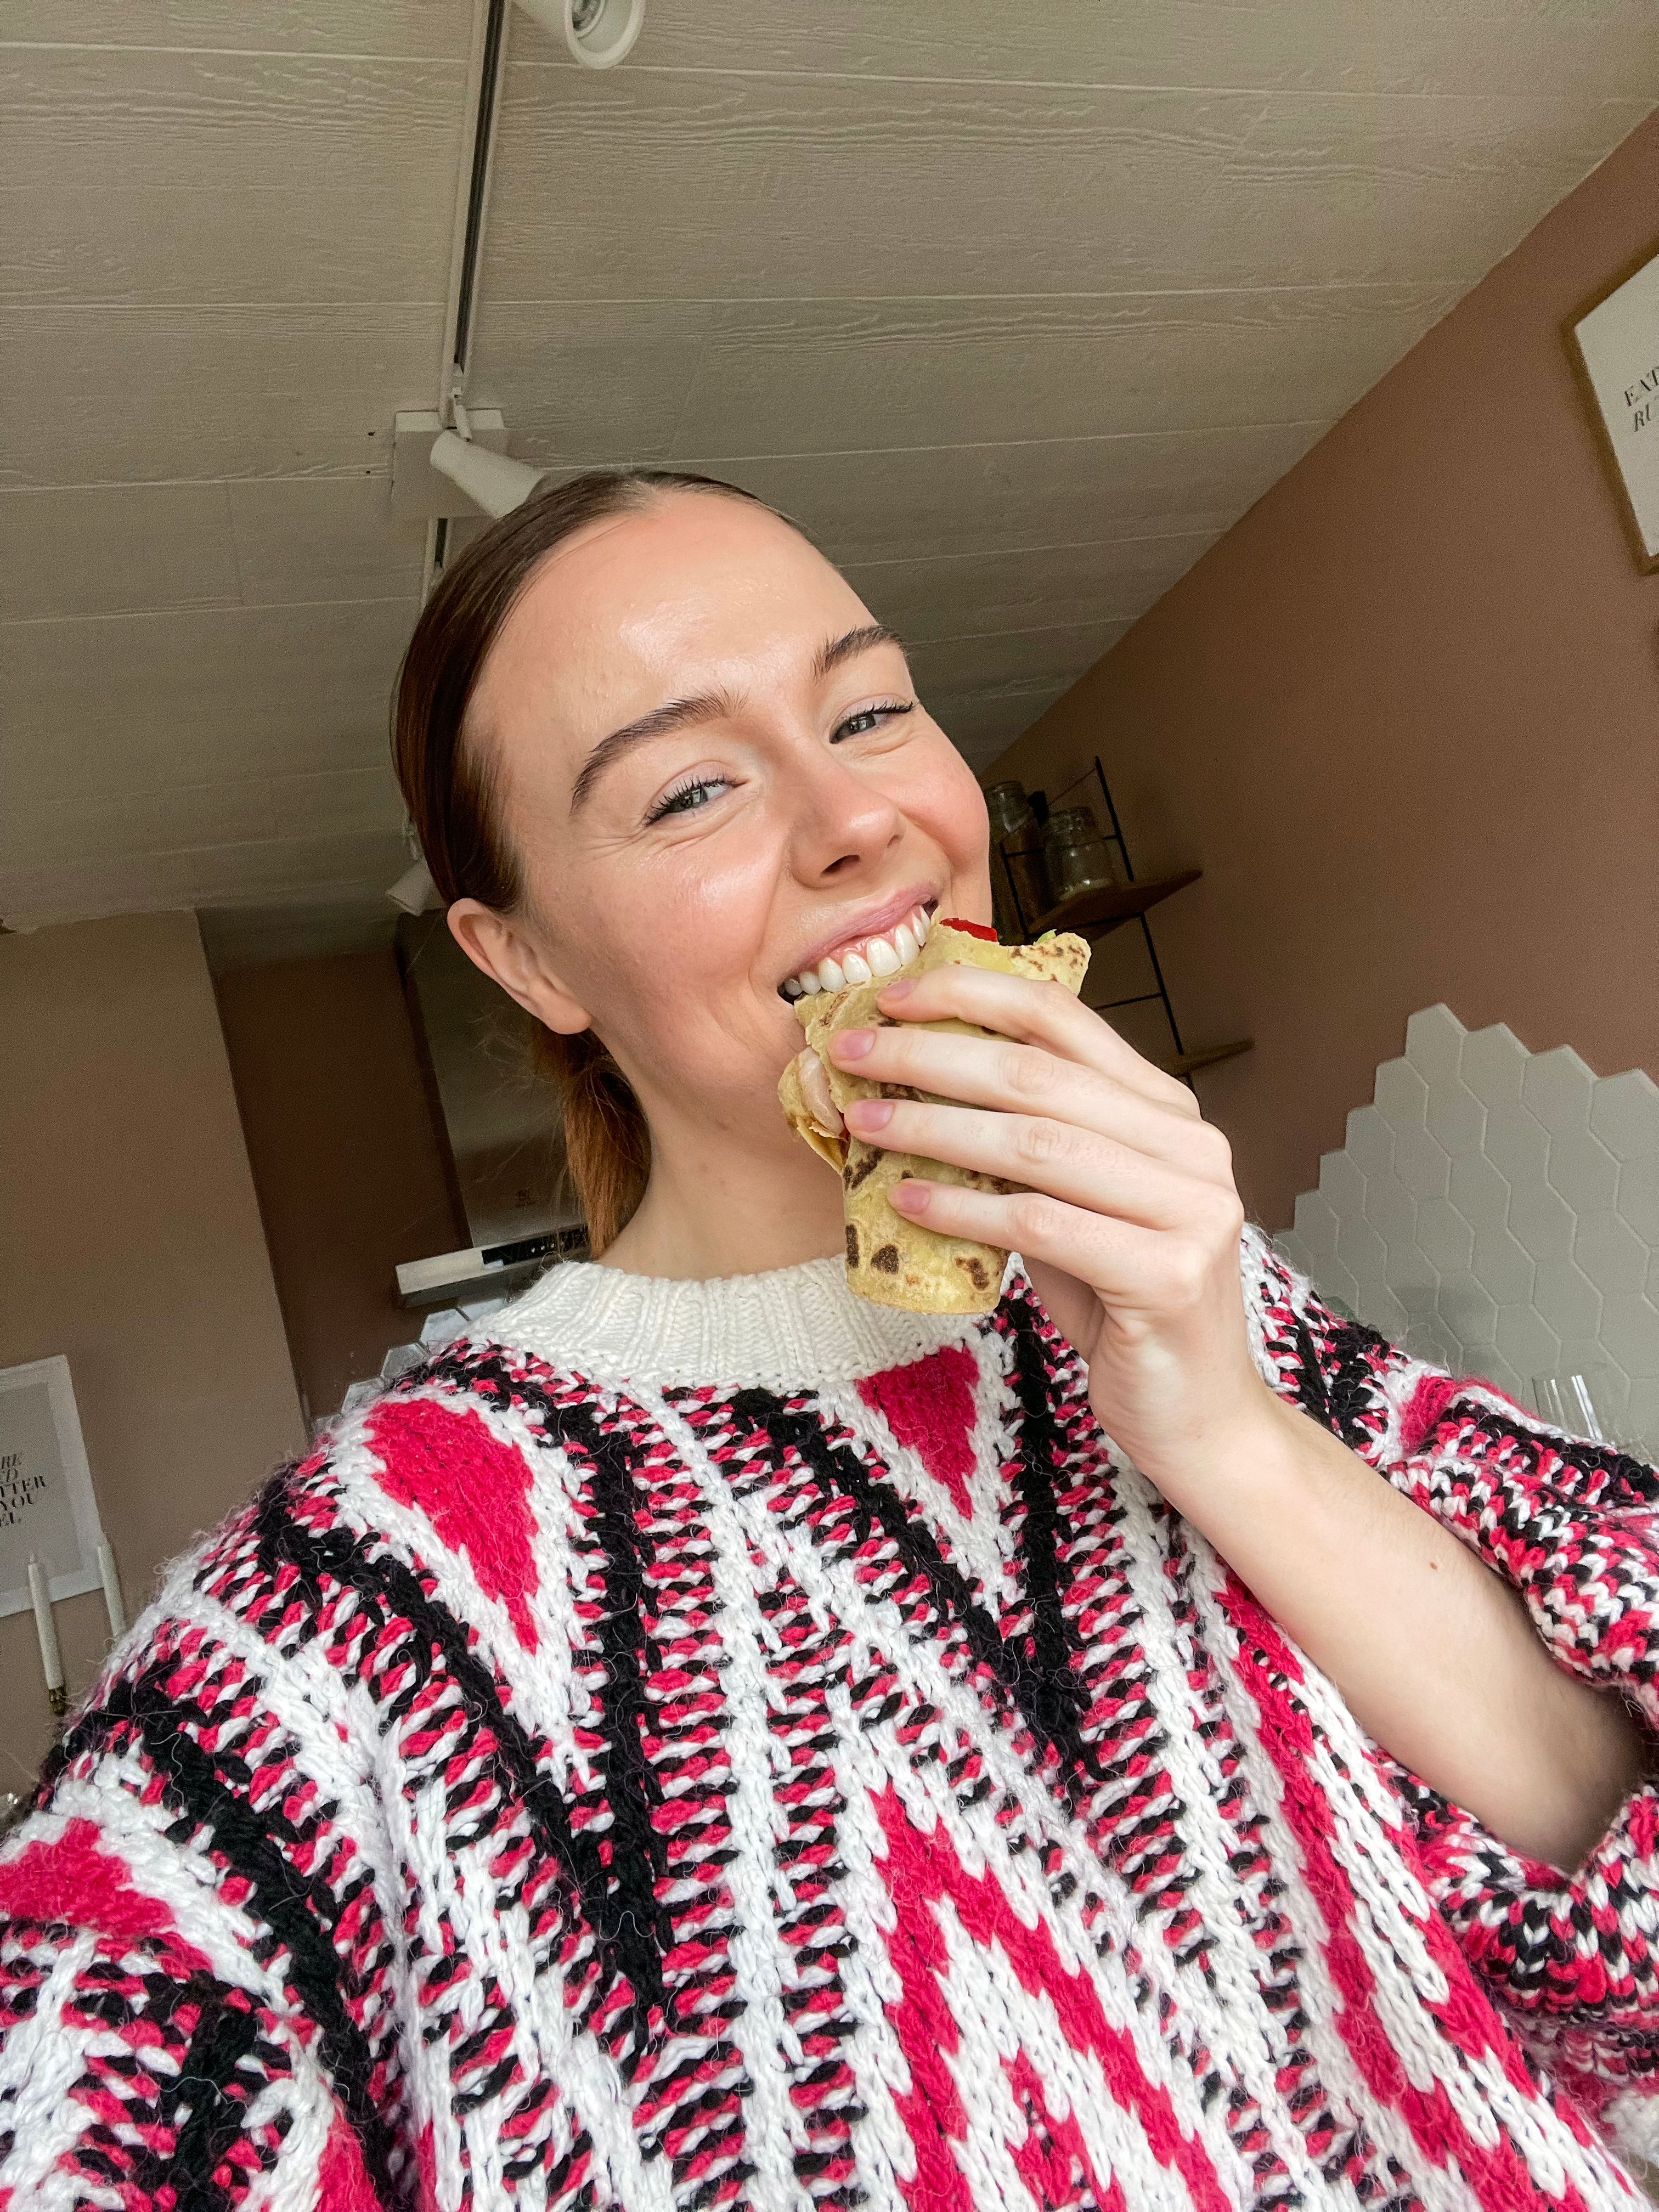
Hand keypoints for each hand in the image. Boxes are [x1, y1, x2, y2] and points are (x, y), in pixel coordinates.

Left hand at [828, 964, 1268, 1492]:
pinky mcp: (1168, 1276)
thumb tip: (911, 1088)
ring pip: (1036, 1144)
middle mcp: (1192, 1147)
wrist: (1196, 1413)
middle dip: (931, 1055)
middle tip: (852, 1051)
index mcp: (1169, 1112)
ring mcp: (1190, 1210)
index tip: (890, 993)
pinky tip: (905, 1204)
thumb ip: (1025, 1146)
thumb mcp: (1074, 1207)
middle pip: (1038, 1075)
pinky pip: (1040, 1225)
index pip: (1065, 1020)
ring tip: (863, 1122)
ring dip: (933, 1128)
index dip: (972, 993)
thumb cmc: (1120, 1306)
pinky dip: (963, 1211)